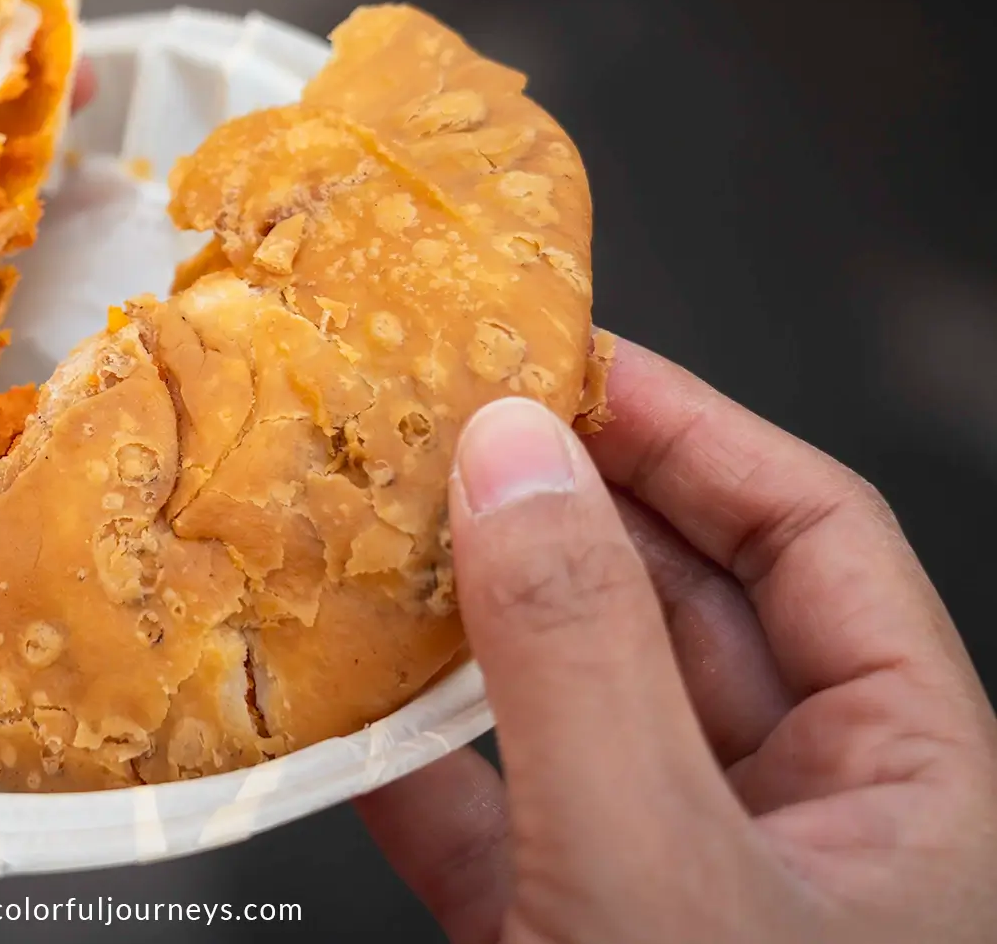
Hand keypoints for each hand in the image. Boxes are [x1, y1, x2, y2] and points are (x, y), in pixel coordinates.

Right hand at [357, 339, 996, 941]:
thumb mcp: (658, 868)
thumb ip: (584, 659)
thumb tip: (513, 461)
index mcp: (905, 785)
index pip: (814, 537)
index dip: (691, 431)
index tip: (563, 361)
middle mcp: (802, 821)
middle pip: (679, 604)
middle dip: (557, 512)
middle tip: (445, 434)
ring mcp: (678, 882)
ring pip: (572, 704)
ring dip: (466, 629)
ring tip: (380, 542)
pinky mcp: (566, 937)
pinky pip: (488, 816)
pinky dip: (411, 762)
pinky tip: (343, 707)